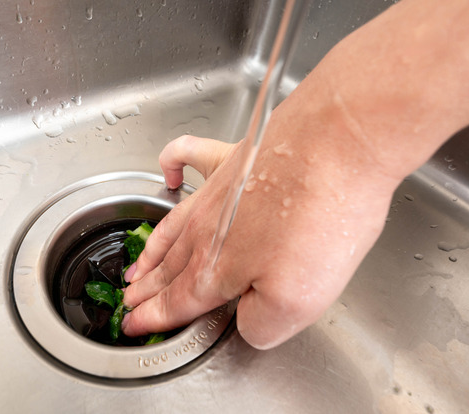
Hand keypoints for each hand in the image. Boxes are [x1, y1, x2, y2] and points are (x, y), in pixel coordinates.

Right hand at [122, 96, 401, 348]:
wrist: (338, 144)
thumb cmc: (321, 217)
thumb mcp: (296, 302)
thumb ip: (260, 325)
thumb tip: (246, 325)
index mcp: (217, 269)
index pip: (177, 303)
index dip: (154, 319)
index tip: (134, 325)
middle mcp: (207, 231)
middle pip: (170, 269)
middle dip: (147, 290)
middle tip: (130, 301)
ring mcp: (218, 191)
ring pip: (173, 228)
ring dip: (153, 251)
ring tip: (139, 267)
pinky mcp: (236, 157)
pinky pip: (188, 156)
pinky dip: (171, 165)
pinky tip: (169, 172)